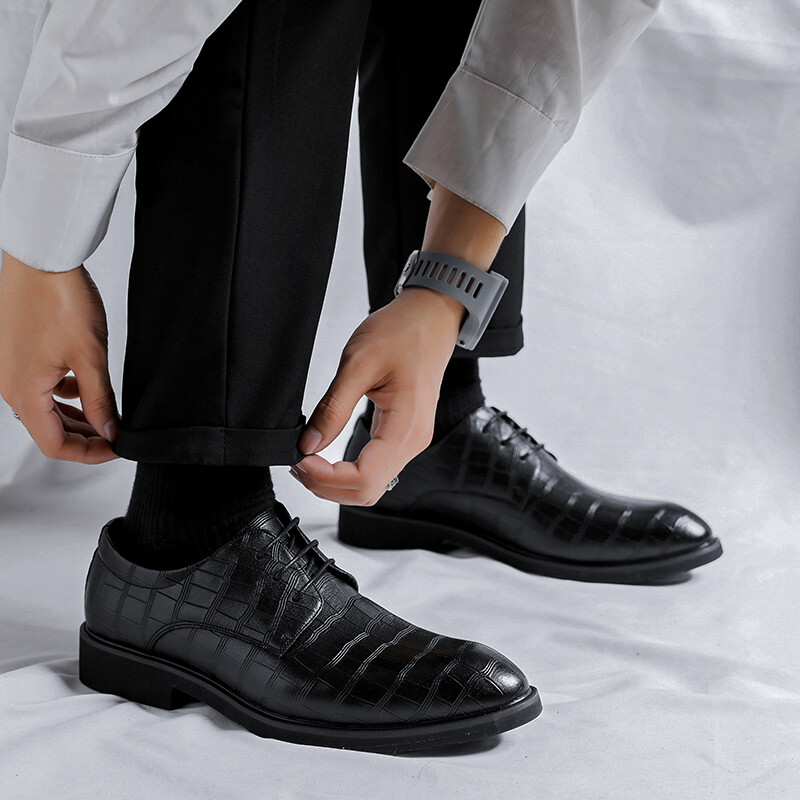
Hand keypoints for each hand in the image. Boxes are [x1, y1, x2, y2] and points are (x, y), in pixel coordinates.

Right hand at [0, 251, 119, 463]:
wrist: (42, 257)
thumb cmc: (60, 300)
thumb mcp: (90, 358)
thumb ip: (100, 401)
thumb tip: (109, 432)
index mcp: (22, 392)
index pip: (54, 444)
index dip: (89, 453)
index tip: (117, 449)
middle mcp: (10, 384)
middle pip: (48, 429)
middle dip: (84, 436)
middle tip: (116, 435)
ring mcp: (11, 367)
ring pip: (45, 408)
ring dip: (76, 415)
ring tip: (106, 413)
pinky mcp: (18, 352)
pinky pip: (41, 385)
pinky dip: (65, 393)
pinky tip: (85, 385)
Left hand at [289, 286, 465, 504]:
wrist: (430, 317)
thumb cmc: (403, 332)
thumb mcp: (359, 362)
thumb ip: (333, 407)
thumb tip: (308, 443)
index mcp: (407, 426)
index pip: (363, 478)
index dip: (325, 478)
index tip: (300, 459)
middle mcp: (414, 441)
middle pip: (366, 491)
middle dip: (326, 486)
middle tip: (297, 463)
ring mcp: (411, 440)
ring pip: (371, 486)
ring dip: (336, 483)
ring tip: (307, 461)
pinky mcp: (403, 435)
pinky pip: (375, 469)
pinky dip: (347, 472)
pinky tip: (325, 457)